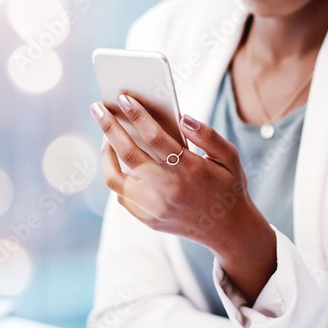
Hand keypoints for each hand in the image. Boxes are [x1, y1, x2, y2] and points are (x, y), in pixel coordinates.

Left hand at [90, 94, 276, 302]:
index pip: (156, 137)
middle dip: (110, 127)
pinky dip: (116, 175)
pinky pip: (122, 195)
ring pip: (116, 176)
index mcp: (191, 170)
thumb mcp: (230, 158)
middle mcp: (170, 189)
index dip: (138, 115)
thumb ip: (208, 135)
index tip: (124, 97)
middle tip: (98, 108)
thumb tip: (183, 118)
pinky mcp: (148, 219)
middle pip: (129, 153)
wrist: (229, 231)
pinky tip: (117, 161)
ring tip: (105, 136)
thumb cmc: (229, 187)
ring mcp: (156, 207)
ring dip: (106, 152)